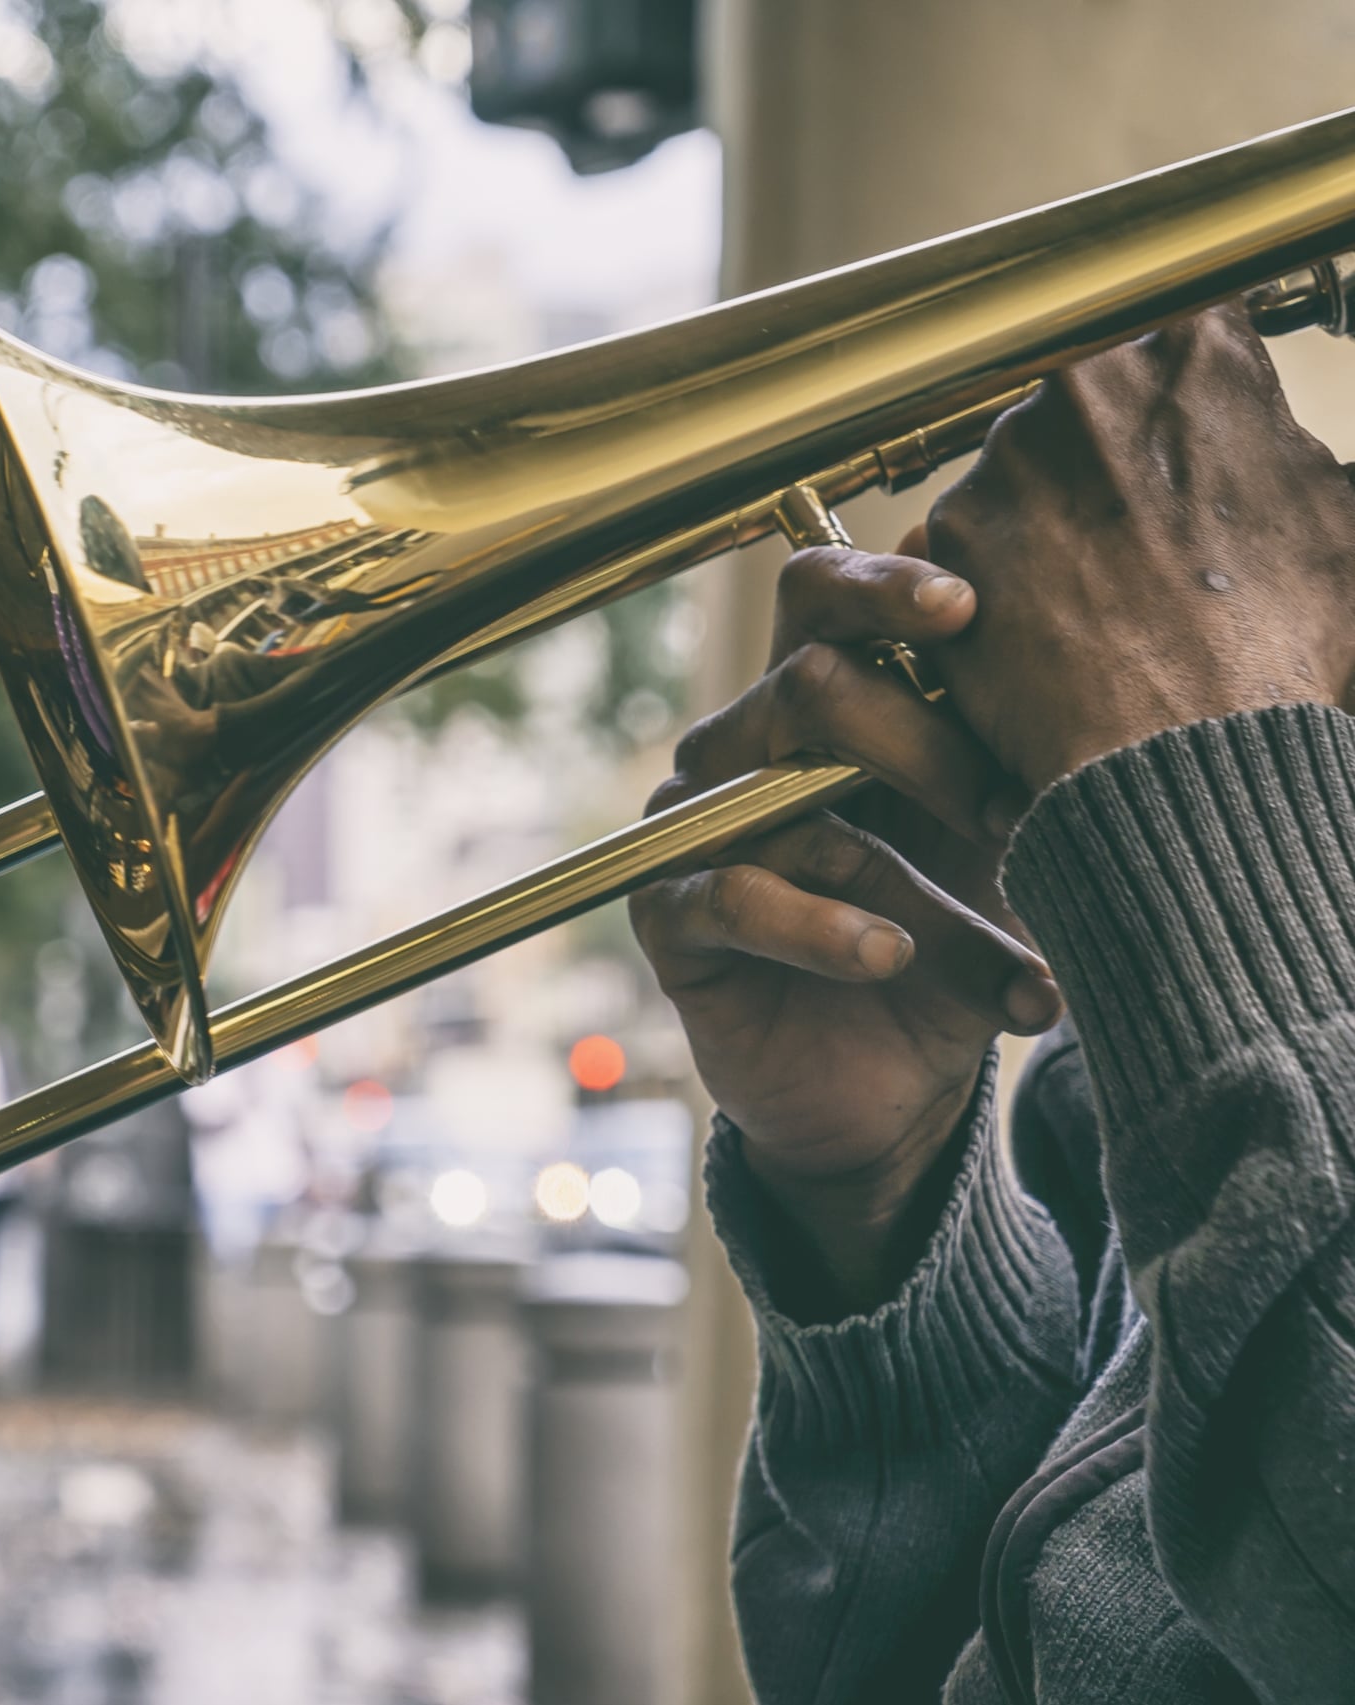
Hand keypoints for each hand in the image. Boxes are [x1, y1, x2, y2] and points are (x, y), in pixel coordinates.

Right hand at [632, 540, 1059, 1307]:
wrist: (892, 1094)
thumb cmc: (954, 948)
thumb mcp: (1005, 850)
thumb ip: (1010, 753)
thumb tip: (1060, 636)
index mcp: (820, 706)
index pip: (819, 596)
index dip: (882, 586)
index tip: (968, 608)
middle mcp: (745, 749)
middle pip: (805, 682)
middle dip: (924, 744)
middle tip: (1013, 815)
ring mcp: (698, 829)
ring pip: (790, 805)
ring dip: (910, 883)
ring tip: (994, 955)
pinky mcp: (667, 917)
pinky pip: (731, 898)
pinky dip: (820, 930)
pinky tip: (887, 959)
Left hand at [924, 305, 1354, 790]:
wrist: (1183, 755)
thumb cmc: (1281, 643)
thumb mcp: (1342, 521)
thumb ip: (1303, 458)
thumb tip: (1287, 450)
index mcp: (1196, 354)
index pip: (1184, 338)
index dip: (1193, 401)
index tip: (1191, 446)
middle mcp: (1086, 384)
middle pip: (1095, 404)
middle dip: (1117, 457)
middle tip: (1146, 535)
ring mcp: (1006, 456)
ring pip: (1031, 468)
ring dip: (1058, 515)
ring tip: (1106, 593)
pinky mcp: (949, 531)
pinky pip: (978, 537)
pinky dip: (1007, 575)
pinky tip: (1053, 622)